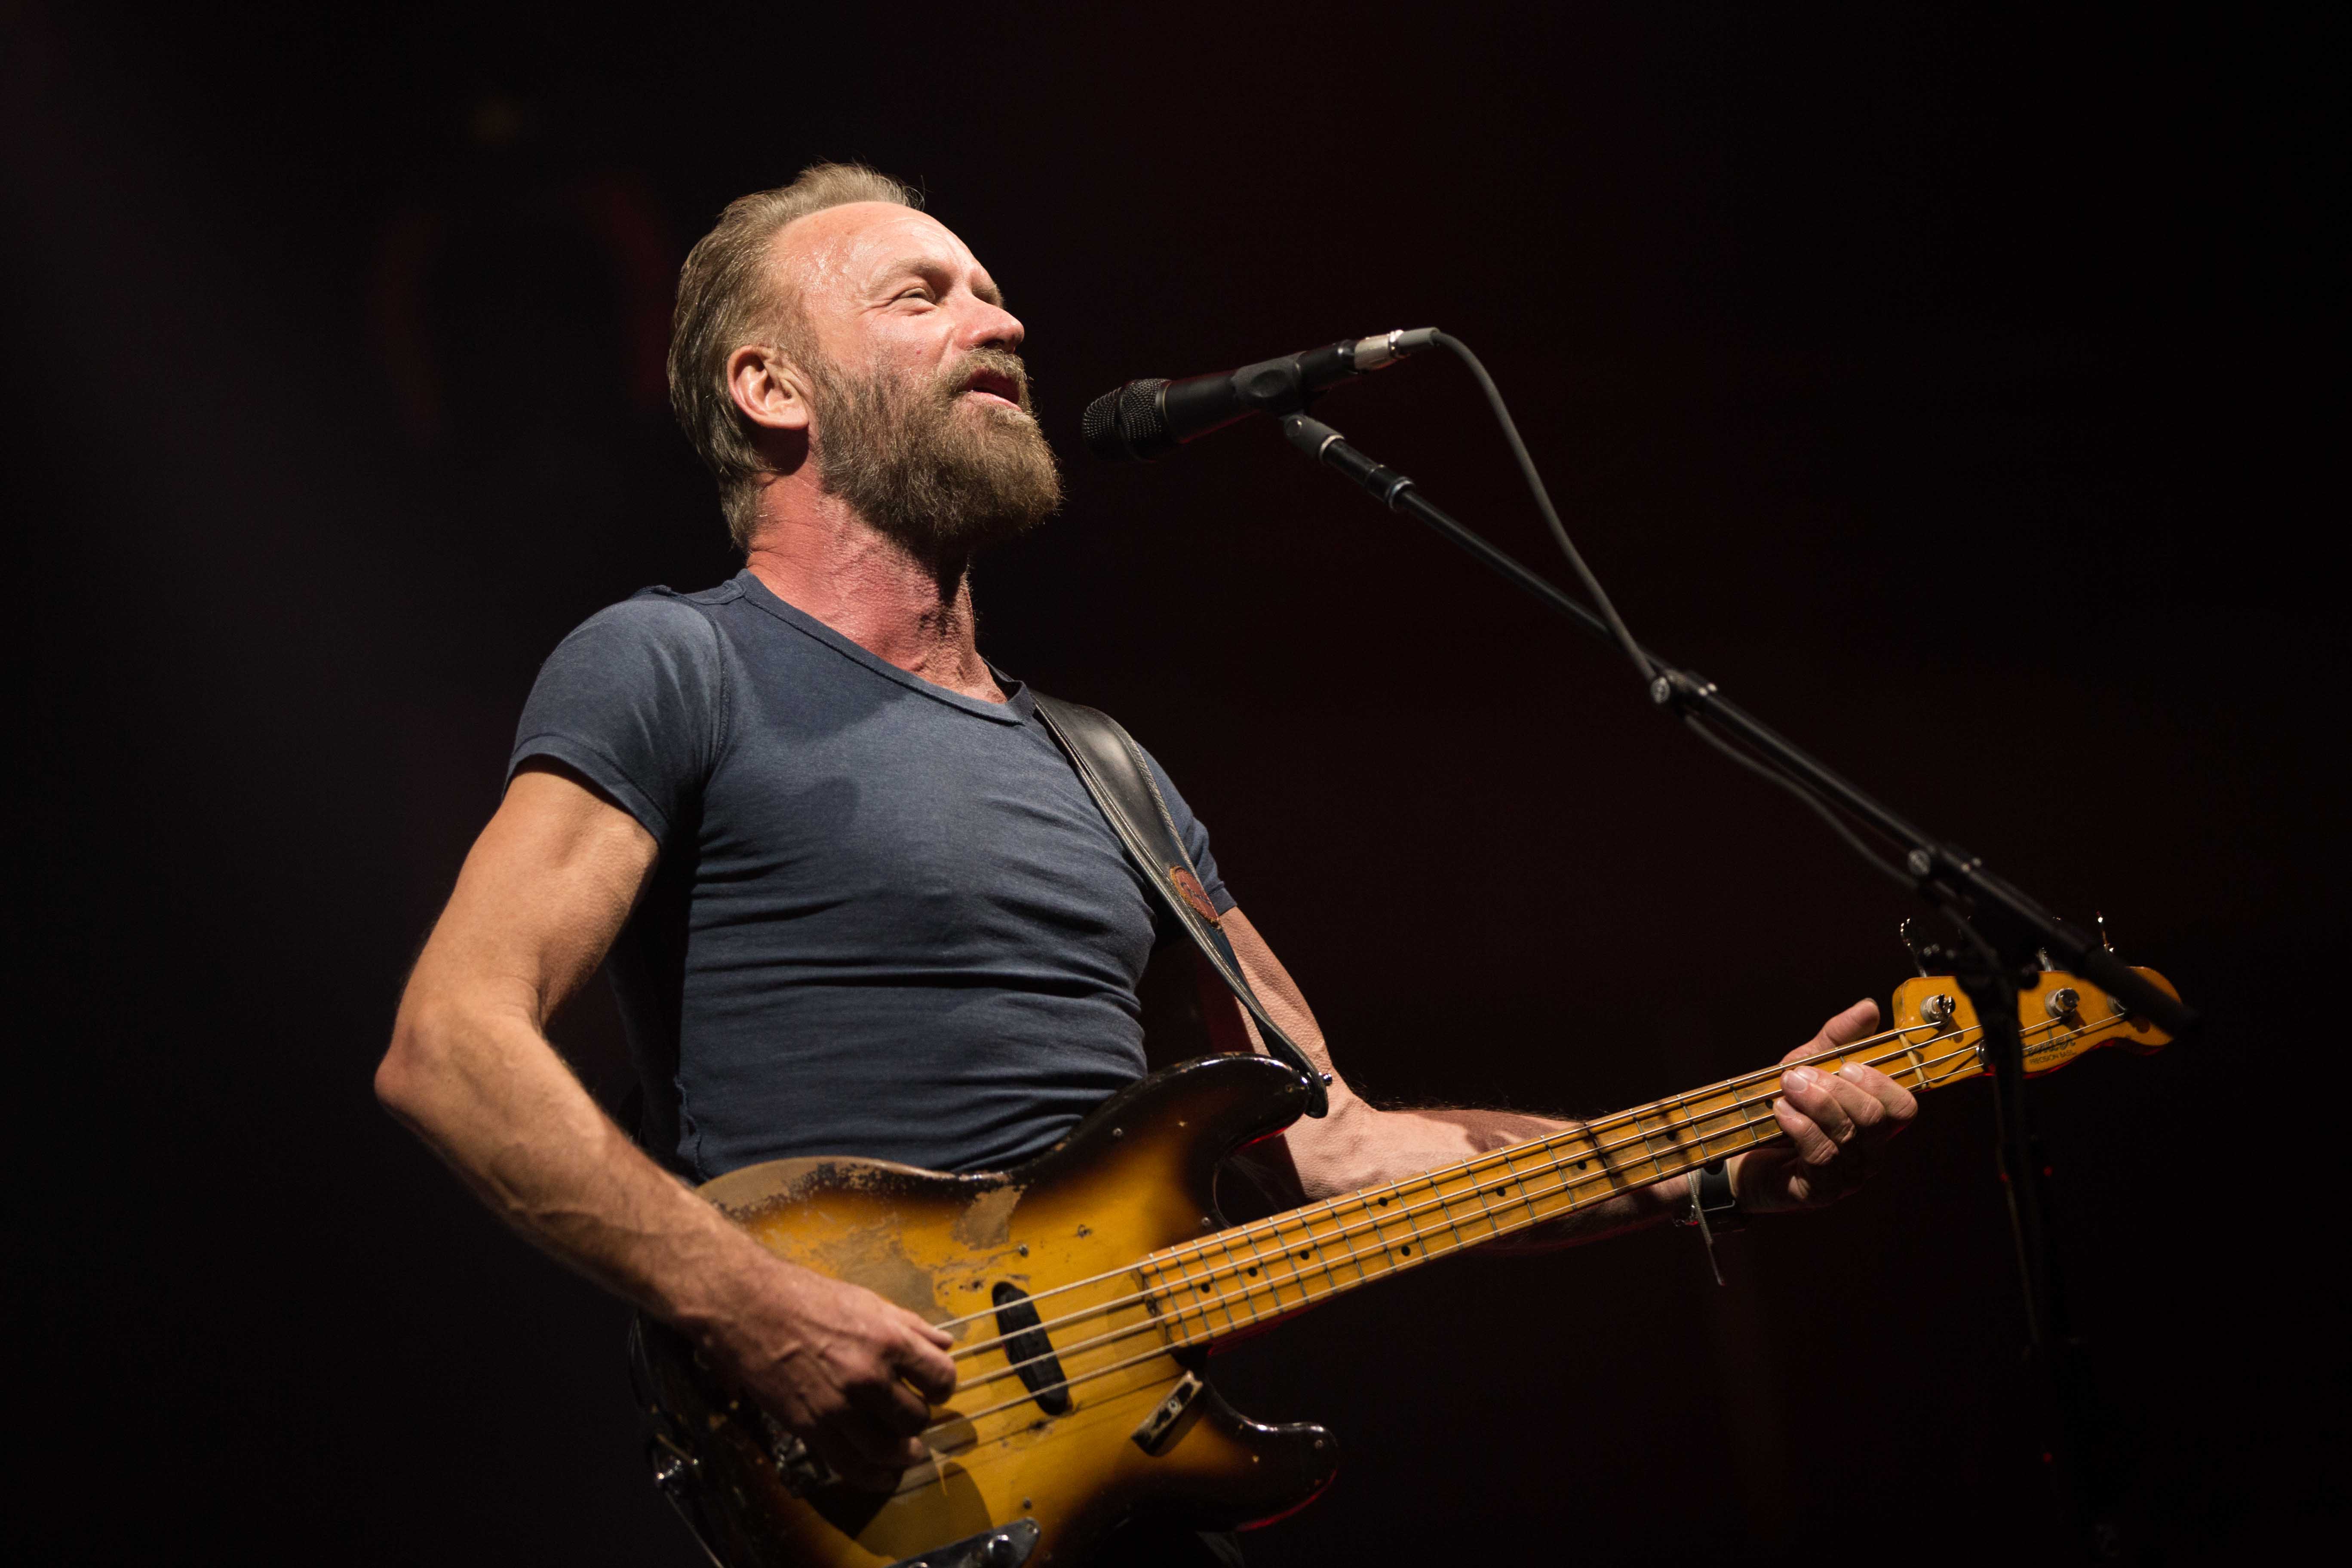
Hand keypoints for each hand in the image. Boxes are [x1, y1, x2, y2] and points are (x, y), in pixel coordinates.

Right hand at [708, 1258, 957, 1491]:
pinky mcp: (810, 1427)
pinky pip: (851, 1466)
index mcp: (888, 1340)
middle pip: (917, 1418)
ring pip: (889, 1450)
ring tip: (907, 1453)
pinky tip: (882, 1476)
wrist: (749, 1307)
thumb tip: (945, 1343)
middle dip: (919, 1419)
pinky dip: (873, 1478)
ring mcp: (838, 1406)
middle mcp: (868, 1377)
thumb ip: (911, 1325)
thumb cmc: (807, 1297)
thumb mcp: (868, 1301)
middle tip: (911, 1415)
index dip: (943, 1386)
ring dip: (903, 1455)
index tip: (935, 1388)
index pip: (941, 1377)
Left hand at [1732, 998, 1916, 1213]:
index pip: (1904, 1107)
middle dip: (1835, 1089)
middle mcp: (1869, 1153)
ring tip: (1785, 1088)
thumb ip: (1837, 1040)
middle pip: (1873, 1119)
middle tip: (1799, 1075)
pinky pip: (1822, 1156)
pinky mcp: (1821, 1192)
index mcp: (1875, 1124)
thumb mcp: (1806, 1066)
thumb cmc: (1781, 1108)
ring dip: (1814, 1103)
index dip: (1881, 1083)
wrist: (1738, 1154)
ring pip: (1847, 1136)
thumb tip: (1869, 1008)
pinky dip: (1799, 1127)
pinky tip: (1780, 1112)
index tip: (1848, 1064)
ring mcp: (1848, 1177)